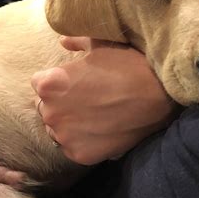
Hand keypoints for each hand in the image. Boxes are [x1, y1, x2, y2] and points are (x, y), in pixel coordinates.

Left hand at [31, 37, 180, 165]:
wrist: (160, 96)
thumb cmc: (129, 66)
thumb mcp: (102, 46)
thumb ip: (76, 42)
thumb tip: (63, 42)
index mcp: (50, 84)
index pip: (39, 84)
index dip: (58, 81)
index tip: (76, 82)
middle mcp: (51, 112)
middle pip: (46, 108)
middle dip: (61, 103)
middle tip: (87, 99)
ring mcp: (65, 137)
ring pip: (58, 130)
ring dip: (70, 123)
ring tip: (95, 115)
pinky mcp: (80, 155)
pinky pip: (74, 147)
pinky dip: (84, 141)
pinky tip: (102, 130)